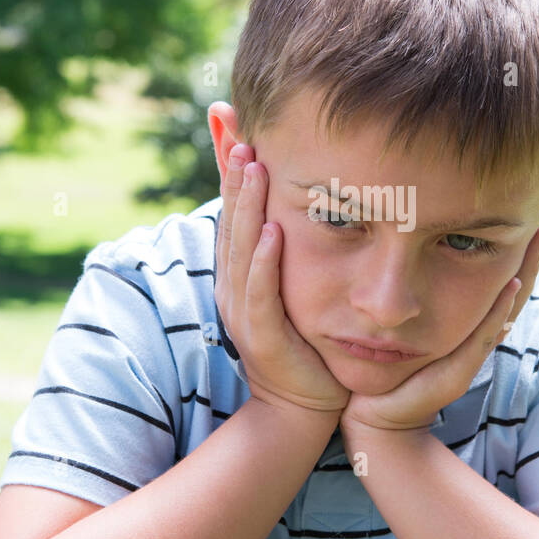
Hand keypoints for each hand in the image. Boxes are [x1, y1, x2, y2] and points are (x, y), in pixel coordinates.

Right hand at [214, 144, 350, 415]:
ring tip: (252, 165)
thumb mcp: (294, 290)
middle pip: (232, 222)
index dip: (232, 173)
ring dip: (246, 206)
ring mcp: (243, 313)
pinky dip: (264, 262)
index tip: (236, 129)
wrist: (304, 410)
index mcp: (241, 276)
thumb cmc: (306, 347)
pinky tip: (273, 232)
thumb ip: (290, 253)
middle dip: (234, 177)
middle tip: (238, 130)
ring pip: (241, 249)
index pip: (234, 215)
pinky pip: (261, 294)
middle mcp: (234, 289)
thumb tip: (296, 210)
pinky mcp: (262, 338)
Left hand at [339, 226, 538, 436]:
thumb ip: (412, 307)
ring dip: (524, 275)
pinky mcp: (458, 372)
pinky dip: (500, 308)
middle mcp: (474, 342)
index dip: (515, 261)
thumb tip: (410, 268)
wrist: (374, 419)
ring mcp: (469, 356)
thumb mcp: (403, 333)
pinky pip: (484, 335)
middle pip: (512, 297)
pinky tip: (511, 282)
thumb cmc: (384, 374)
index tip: (525, 226)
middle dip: (528, 262)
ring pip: (506, 311)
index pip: (498, 290)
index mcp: (465, 332)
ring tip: (536, 243)